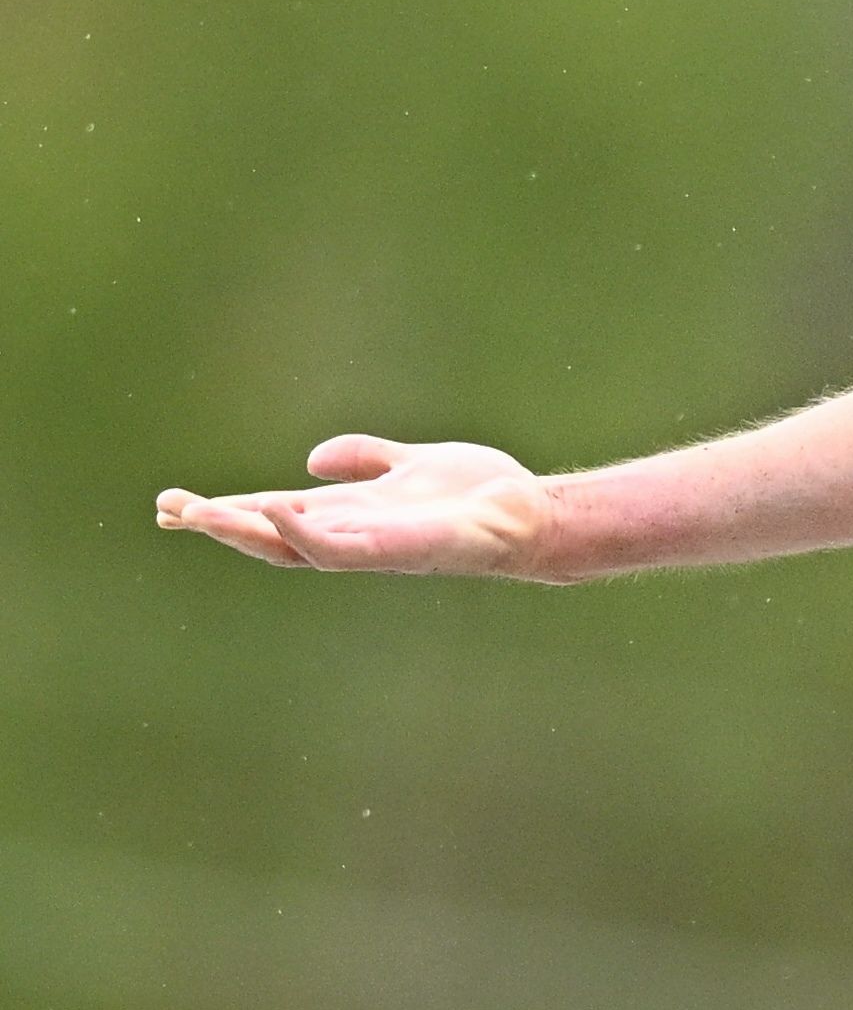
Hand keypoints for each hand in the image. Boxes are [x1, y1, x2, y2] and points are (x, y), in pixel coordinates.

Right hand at [156, 436, 560, 579]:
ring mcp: (371, 546)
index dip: (227, 510)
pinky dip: (307, 533)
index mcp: (350, 512)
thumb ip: (366, 458)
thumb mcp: (411, 463)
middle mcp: (352, 533)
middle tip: (168, 509)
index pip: (273, 513)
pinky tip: (279, 512)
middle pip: (269, 534)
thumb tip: (311, 458)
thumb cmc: (477, 493)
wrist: (529, 514)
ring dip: (245, 532)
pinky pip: (340, 549)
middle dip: (219, 524)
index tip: (173, 505)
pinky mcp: (396, 550)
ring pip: (291, 547)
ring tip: (199, 514)